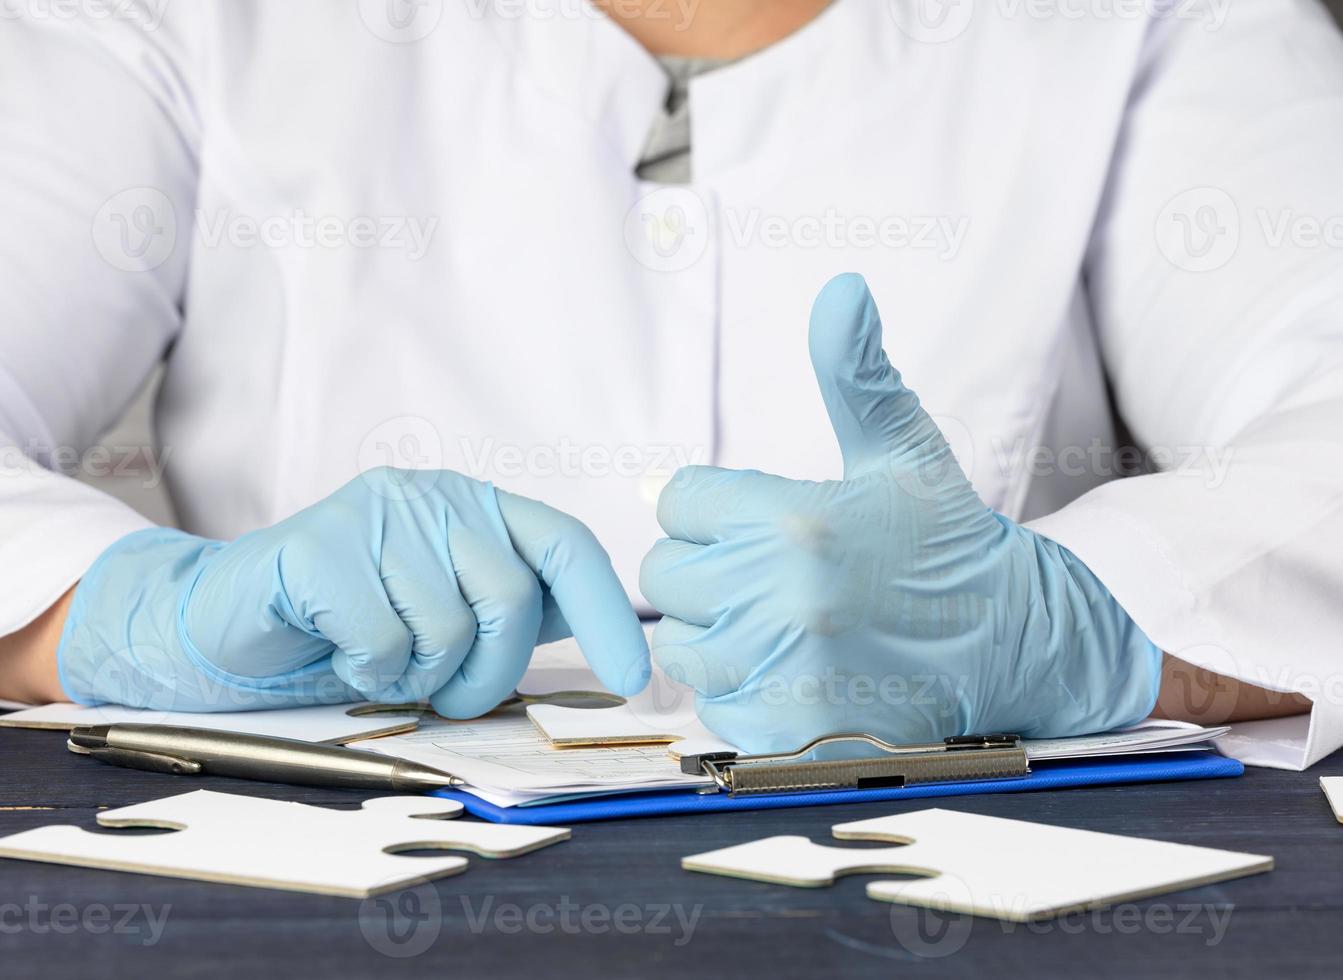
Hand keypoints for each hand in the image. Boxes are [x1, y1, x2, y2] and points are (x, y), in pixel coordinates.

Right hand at [58, 468, 649, 714]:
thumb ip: (515, 608)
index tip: (634, 679)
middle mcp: (434, 496)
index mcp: (477, 508)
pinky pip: (383, 641)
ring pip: (447, 626)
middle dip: (489, 671)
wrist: (231, 622)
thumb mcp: (447, 613)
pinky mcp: (317, 547)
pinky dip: (366, 672)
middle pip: (512, 597)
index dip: (608, 614)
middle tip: (447, 692)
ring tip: (380, 662)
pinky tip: (339, 650)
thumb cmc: (352, 625)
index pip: (567, 546)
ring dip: (418, 676)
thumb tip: (605, 629)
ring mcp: (373, 514)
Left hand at [639, 274, 1160, 752]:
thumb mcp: (903, 449)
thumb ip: (855, 373)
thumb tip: (841, 288)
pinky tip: (796, 669)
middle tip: (769, 572)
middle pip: (663, 573)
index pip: (677, 501)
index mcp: (792, 518)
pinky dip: (741, 690)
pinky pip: (712, 704)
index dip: (713, 509)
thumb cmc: (946, 539)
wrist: (1014, 643)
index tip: (761, 521)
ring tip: (781, 621)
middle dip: (704, 568)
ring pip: (678, 643)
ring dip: (715, 632)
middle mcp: (776, 597)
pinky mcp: (784, 731)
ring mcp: (778, 670)